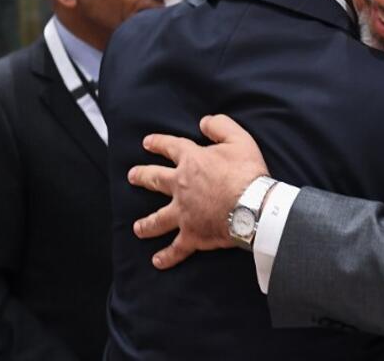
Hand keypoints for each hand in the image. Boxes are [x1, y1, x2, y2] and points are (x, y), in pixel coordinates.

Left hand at [128, 114, 268, 268]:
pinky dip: (167, 256)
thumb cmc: (246, 172)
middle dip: (142, 176)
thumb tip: (204, 122)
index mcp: (191, 161)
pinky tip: (158, 262)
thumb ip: (220, 126)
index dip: (158, 143)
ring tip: (137, 228)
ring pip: (158, 219)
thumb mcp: (239, 139)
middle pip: (155, 180)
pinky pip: (176, 248)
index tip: (147, 142)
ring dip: (146, 224)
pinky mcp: (192, 234)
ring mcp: (183, 213)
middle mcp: (181, 186)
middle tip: (132, 176)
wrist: (252, 205)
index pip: (170, 147)